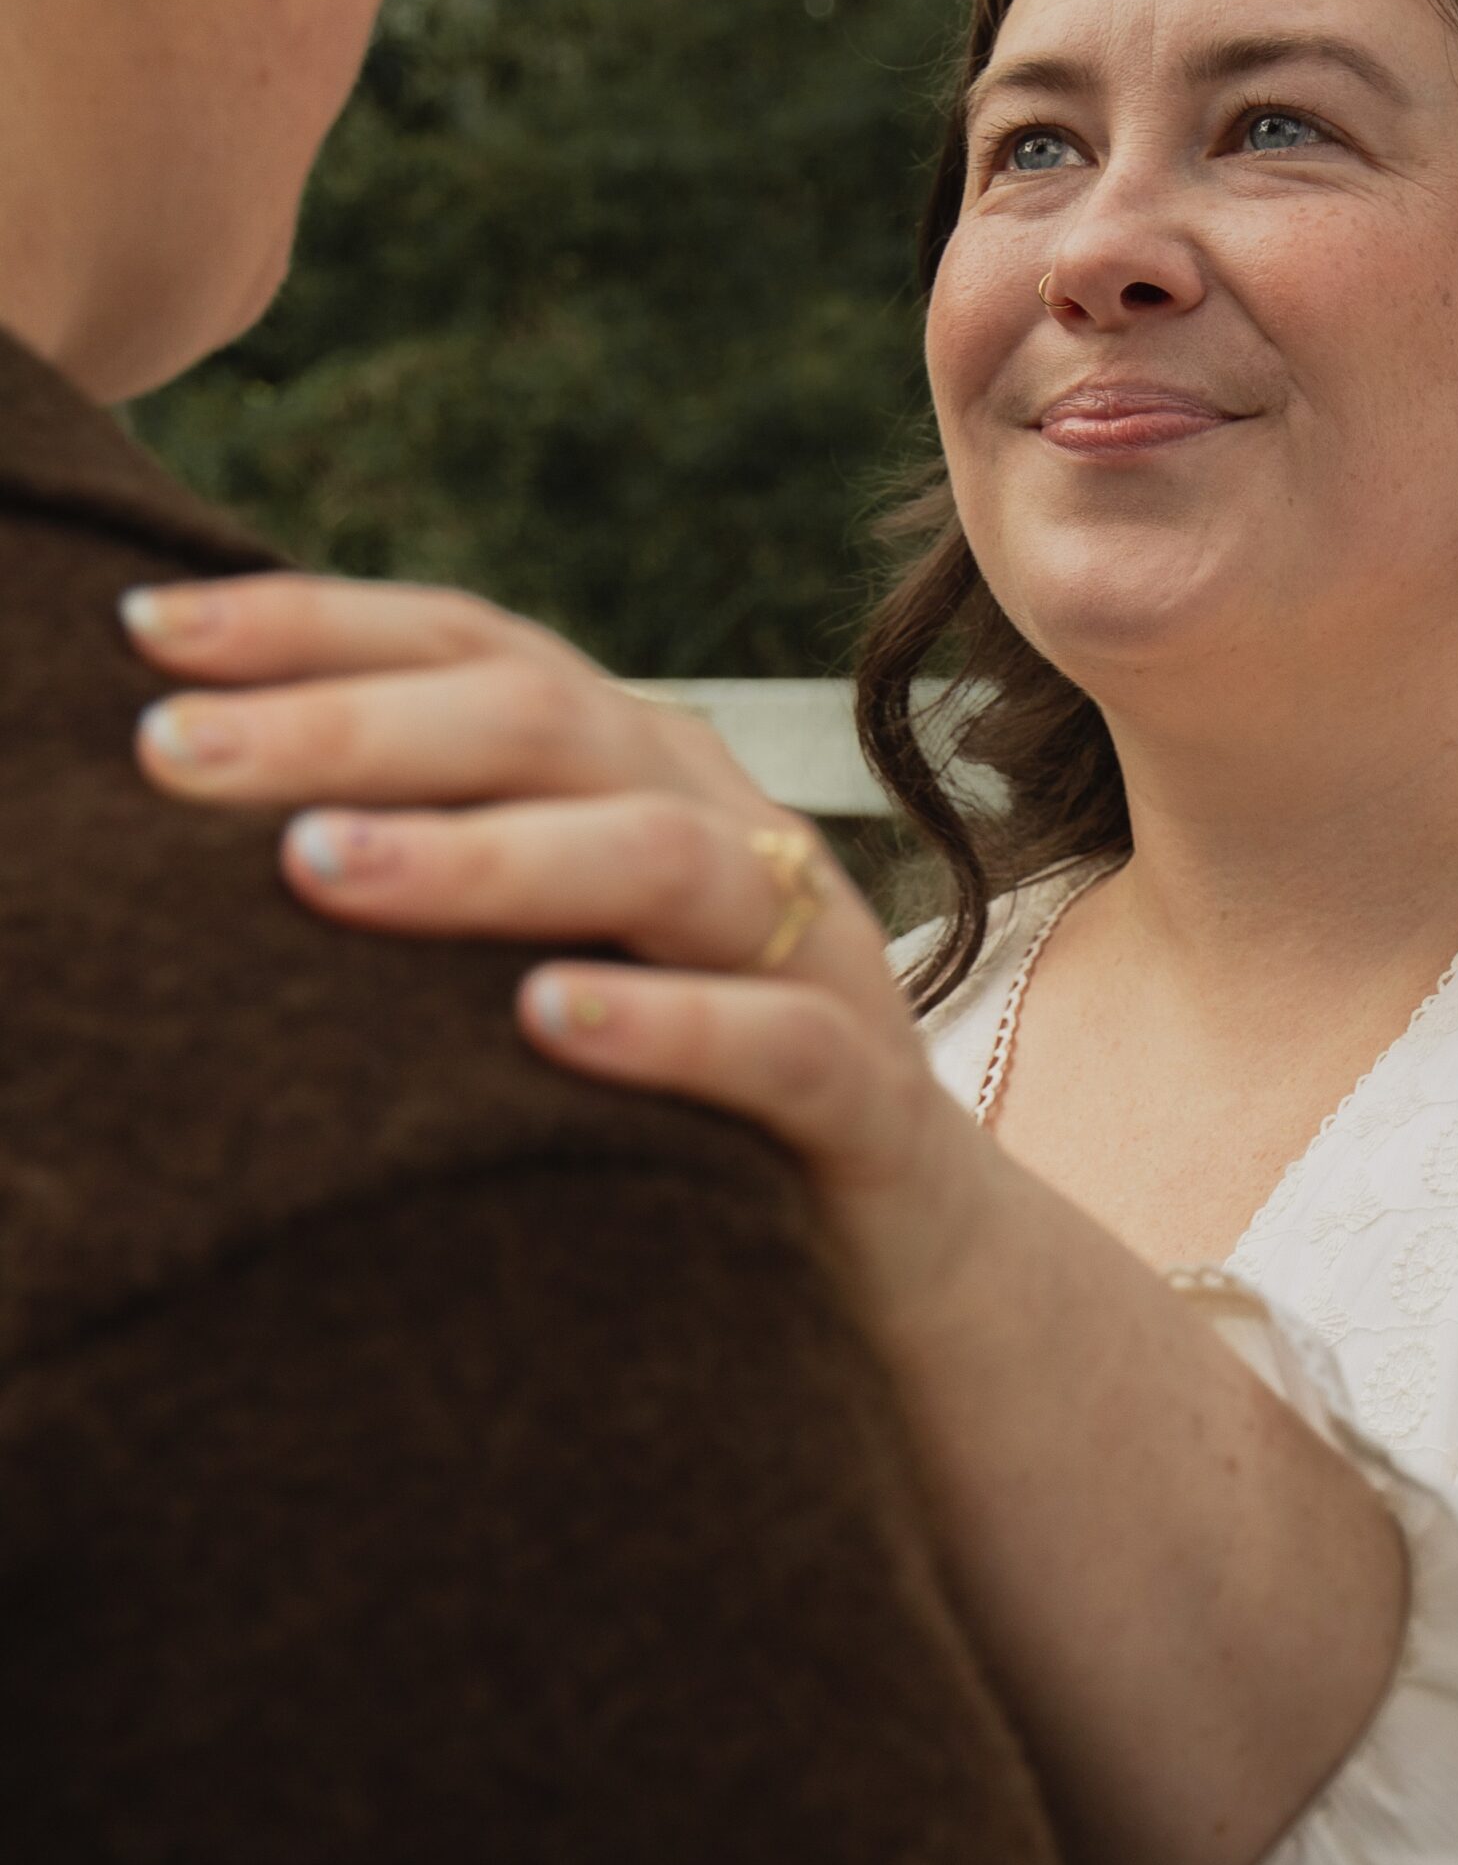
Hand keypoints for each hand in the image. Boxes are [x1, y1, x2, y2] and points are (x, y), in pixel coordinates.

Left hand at [125, 574, 999, 1327]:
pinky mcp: (861, 1091)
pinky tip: (543, 1021)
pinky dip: (663, 1024)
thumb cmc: (677, 1091)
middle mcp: (727, 829)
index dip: (318, 626)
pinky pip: (777, 1041)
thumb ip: (444, 872)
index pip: (478, 652)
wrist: (905, 1239)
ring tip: (322, 866)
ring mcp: (808, 953)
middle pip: (551, 724)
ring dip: (487, 857)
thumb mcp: (564, 945)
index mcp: (644, 771)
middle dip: (357, 726)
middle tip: (177, 755)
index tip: (146, 628)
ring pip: (659, 860)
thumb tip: (216, 826)